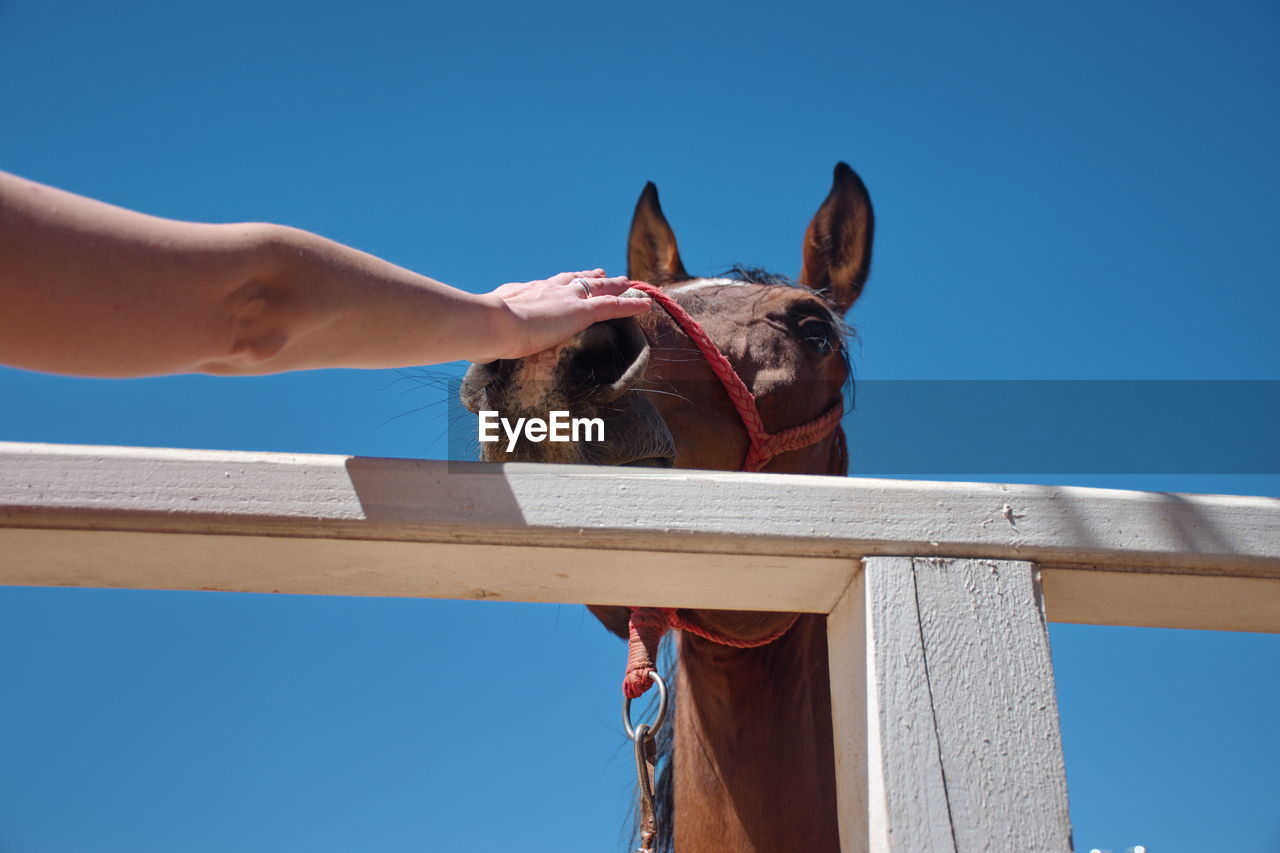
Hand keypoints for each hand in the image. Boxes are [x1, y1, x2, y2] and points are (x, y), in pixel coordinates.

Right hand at [479, 269, 651, 360]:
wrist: (490, 323)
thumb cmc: (481, 332)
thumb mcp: (486, 332)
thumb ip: (491, 339)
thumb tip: (481, 350)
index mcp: (525, 292)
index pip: (548, 285)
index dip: (560, 283)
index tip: (567, 281)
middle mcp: (547, 289)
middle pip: (576, 280)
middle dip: (590, 278)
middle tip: (602, 274)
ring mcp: (566, 299)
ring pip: (598, 288)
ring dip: (614, 286)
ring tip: (628, 283)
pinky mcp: (581, 312)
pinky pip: (613, 306)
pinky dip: (630, 304)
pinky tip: (645, 303)